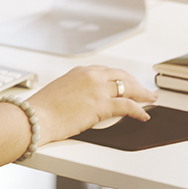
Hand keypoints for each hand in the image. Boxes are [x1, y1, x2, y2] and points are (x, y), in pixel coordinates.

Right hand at [25, 66, 156, 143]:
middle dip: (136, 83)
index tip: (126, 82)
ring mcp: (97, 89)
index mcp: (79, 71)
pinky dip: (139, 110)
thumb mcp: (60, 91)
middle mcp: (90, 76)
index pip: (107, 71)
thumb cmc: (42, 108)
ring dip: (143, 94)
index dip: (121, 77)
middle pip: (122, 76)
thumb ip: (75, 90)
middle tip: (144, 90)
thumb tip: (83, 100)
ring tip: (151, 99)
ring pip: (129, 88)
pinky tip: (144, 115)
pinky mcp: (102, 105)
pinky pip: (128, 106)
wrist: (36, 117)